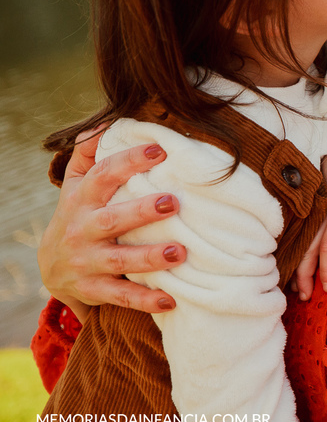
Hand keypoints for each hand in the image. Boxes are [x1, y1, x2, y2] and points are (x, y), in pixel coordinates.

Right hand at [38, 131, 185, 319]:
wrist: (51, 267)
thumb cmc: (78, 214)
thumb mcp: (76, 184)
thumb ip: (88, 152)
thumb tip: (105, 121)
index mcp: (82, 199)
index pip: (103, 176)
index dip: (129, 161)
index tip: (159, 150)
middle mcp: (83, 230)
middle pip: (112, 219)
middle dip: (142, 211)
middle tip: (173, 202)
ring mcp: (87, 262)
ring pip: (119, 260)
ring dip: (149, 257)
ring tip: (180, 252)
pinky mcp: (94, 290)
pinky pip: (121, 297)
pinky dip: (145, 300)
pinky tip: (171, 299)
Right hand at [293, 151, 326, 299]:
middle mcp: (324, 211)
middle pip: (310, 248)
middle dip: (305, 274)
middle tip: (305, 297)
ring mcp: (316, 207)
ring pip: (303, 241)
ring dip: (299, 264)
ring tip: (298, 286)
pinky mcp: (315, 203)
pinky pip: (304, 231)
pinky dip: (299, 249)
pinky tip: (297, 260)